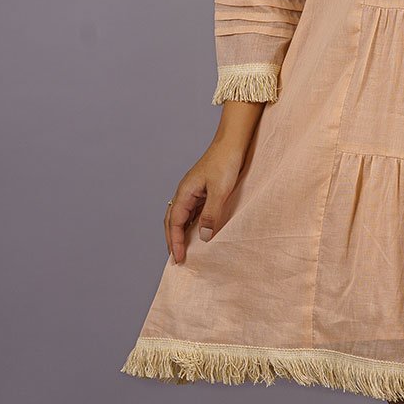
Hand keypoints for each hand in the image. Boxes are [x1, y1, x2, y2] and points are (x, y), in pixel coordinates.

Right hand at [164, 134, 250, 263]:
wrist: (232, 143)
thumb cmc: (225, 163)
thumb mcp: (220, 191)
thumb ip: (212, 214)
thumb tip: (204, 237)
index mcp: (184, 193)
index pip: (174, 223)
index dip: (176, 242)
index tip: (179, 258)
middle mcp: (184, 193)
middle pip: (172, 221)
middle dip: (172, 241)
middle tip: (176, 259)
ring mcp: (192, 192)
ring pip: (181, 217)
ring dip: (179, 234)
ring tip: (183, 250)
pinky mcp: (202, 191)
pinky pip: (191, 213)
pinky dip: (190, 226)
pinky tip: (196, 234)